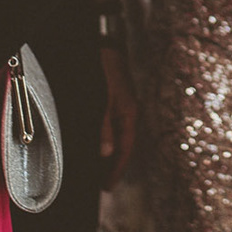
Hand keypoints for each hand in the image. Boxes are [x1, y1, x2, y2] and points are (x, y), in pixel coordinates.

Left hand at [98, 40, 137, 188]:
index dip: (117, 169)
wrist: (106, 44)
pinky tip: (102, 145)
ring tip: (101, 170)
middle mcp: (129, 111)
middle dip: (115, 165)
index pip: (126, 148)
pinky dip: (109, 140)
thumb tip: (106, 153)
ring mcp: (124, 105)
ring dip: (111, 153)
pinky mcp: (116, 100)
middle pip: (124, 145)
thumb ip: (104, 127)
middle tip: (104, 184)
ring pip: (119, 136)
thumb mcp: (103, 101)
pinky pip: (115, 127)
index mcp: (130, 114)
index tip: (107, 186)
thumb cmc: (105, 71)